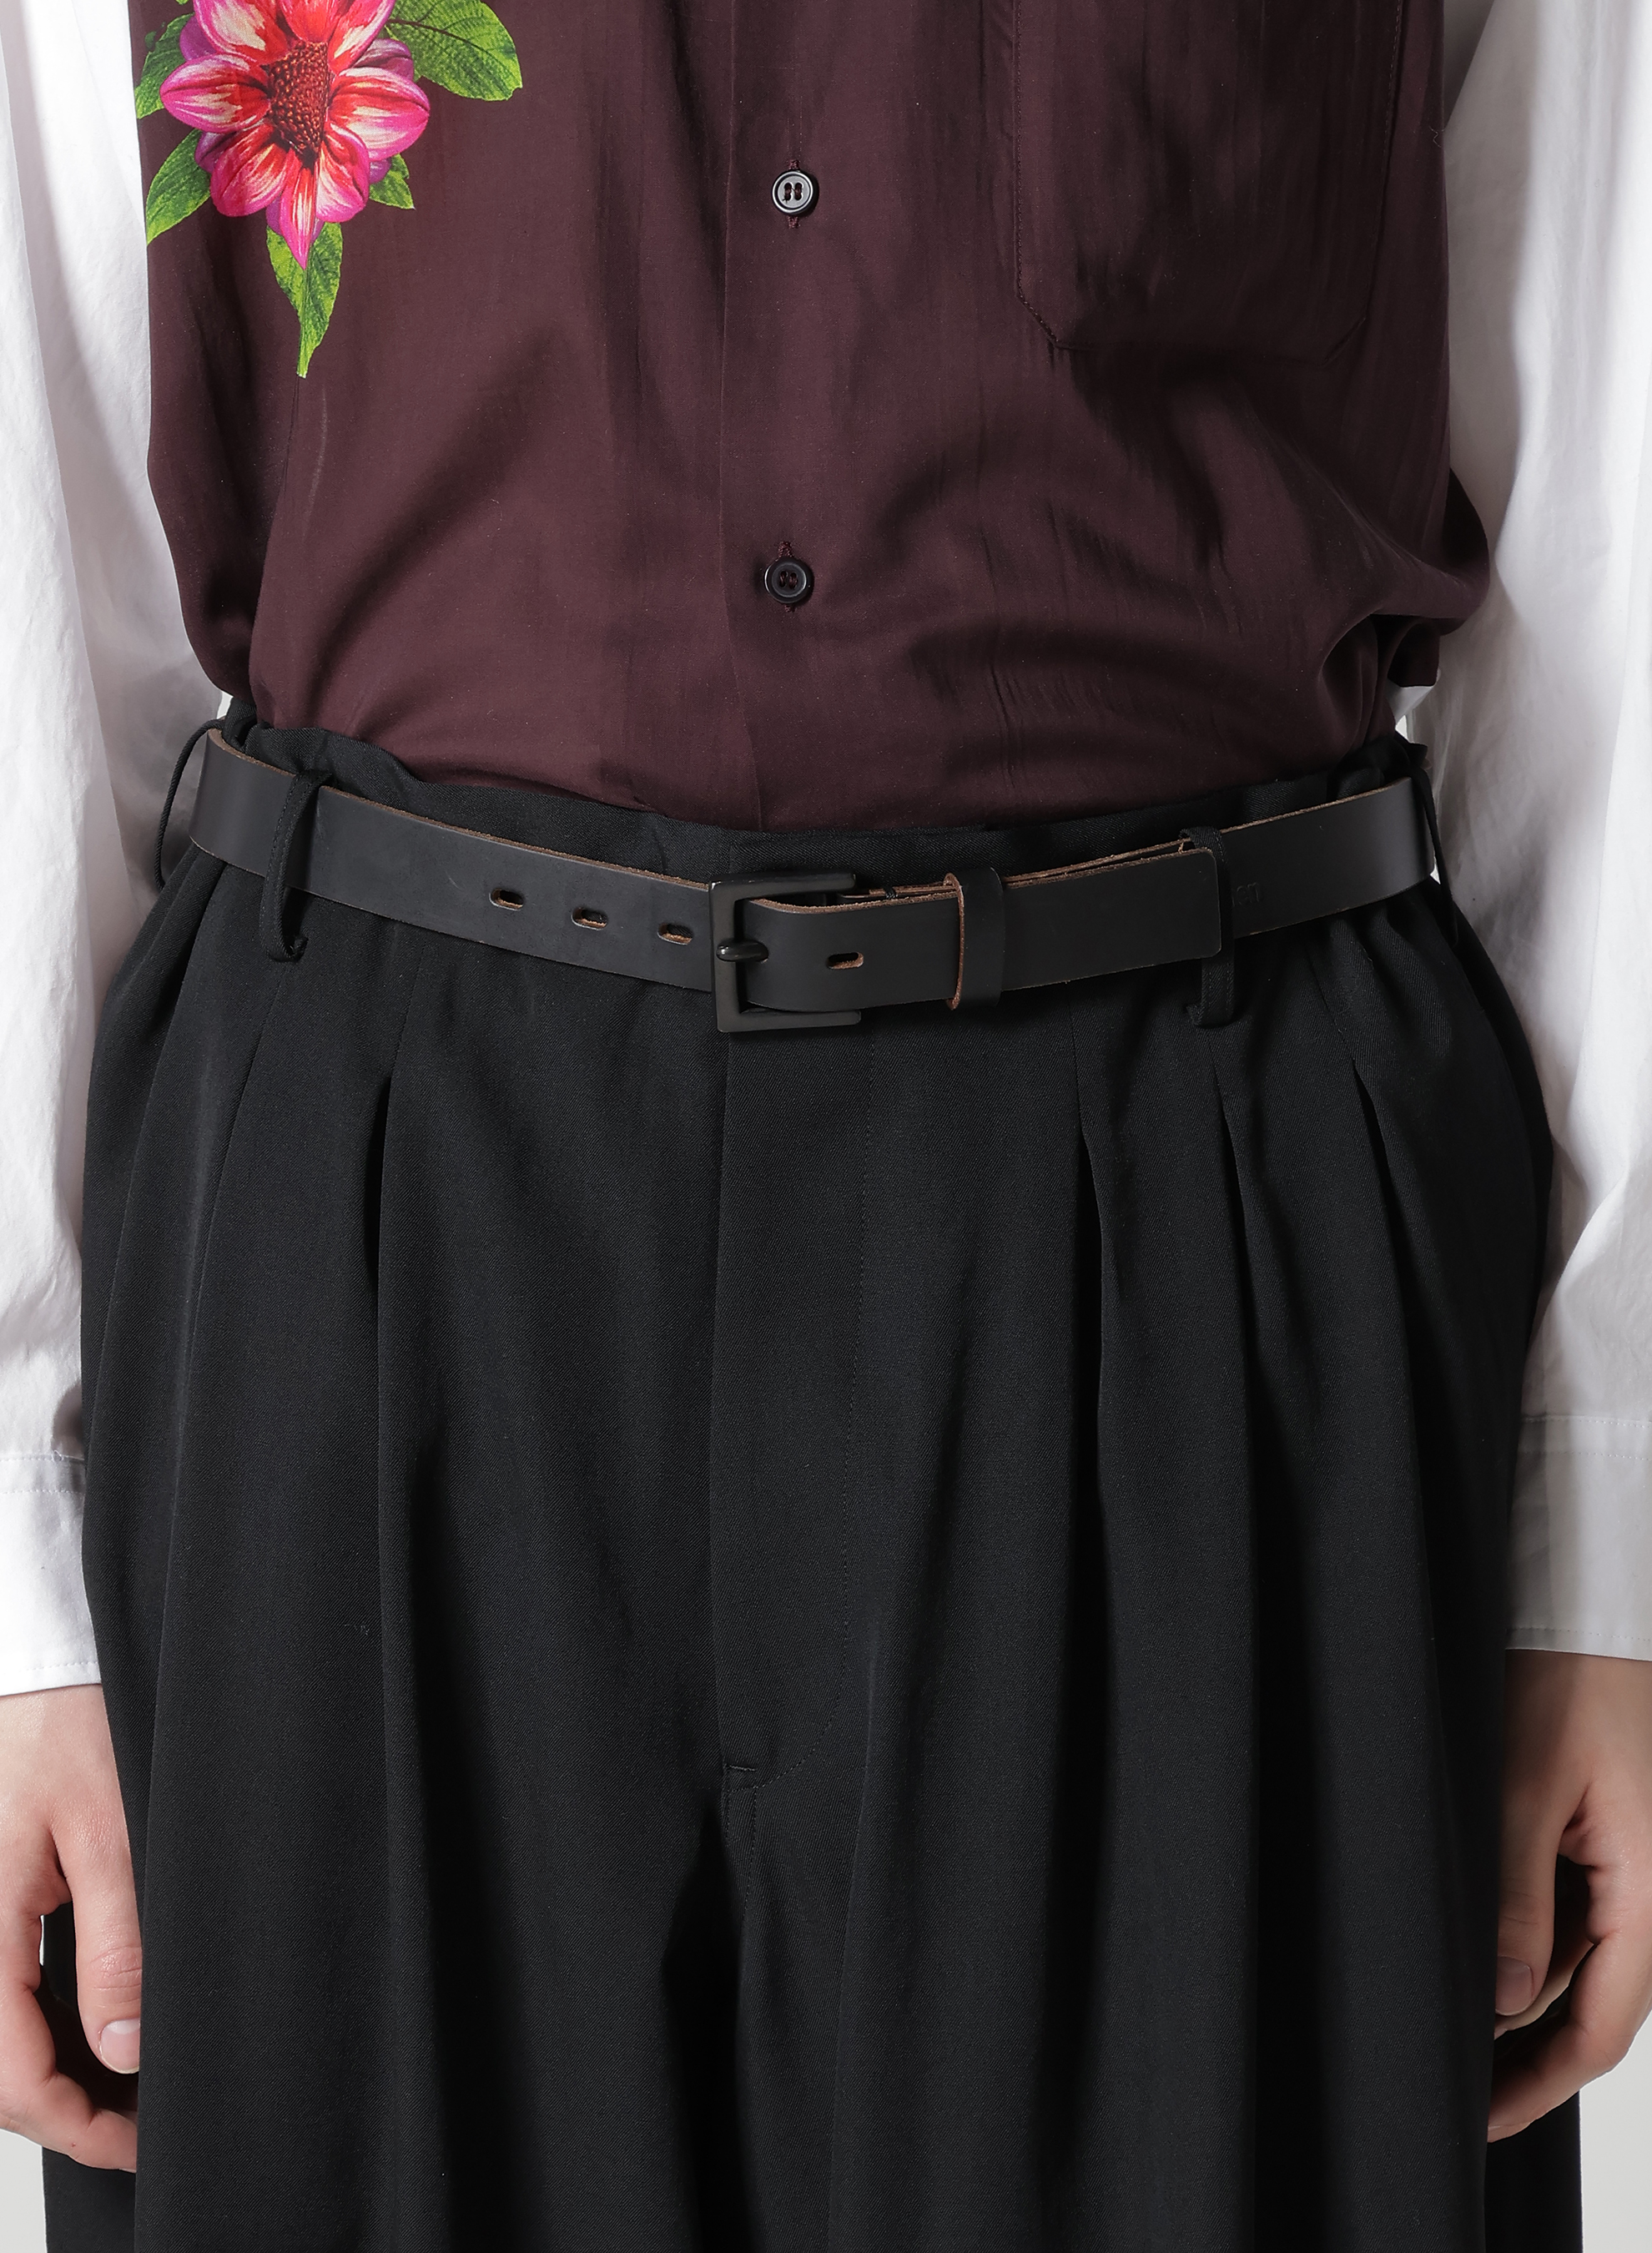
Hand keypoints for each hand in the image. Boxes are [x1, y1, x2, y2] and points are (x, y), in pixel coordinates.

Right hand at [0, 1686, 138, 2169]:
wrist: (34, 1666)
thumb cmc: (64, 1725)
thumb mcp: (110, 1832)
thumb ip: (116, 1944)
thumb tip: (124, 2048)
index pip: (11, 2077)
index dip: (76, 2126)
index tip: (138, 2141)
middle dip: (60, 2112)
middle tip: (137, 2124)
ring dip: (42, 2076)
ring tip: (120, 2089)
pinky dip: (28, 2028)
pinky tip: (83, 2032)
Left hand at [1490, 1651, 1651, 2139]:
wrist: (1584, 1620)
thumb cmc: (1566, 1684)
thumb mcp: (1524, 1791)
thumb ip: (1517, 1898)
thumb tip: (1500, 1999)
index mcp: (1650, 1894)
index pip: (1603, 2030)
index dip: (1540, 2086)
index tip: (1482, 2122)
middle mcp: (1651, 1897)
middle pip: (1589, 2010)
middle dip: (1523, 2057)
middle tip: (1453, 2091)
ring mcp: (1631, 1876)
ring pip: (1575, 1970)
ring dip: (1518, 2007)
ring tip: (1450, 2036)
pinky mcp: (1608, 1853)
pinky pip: (1573, 1924)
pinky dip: (1526, 1954)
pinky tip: (1478, 1966)